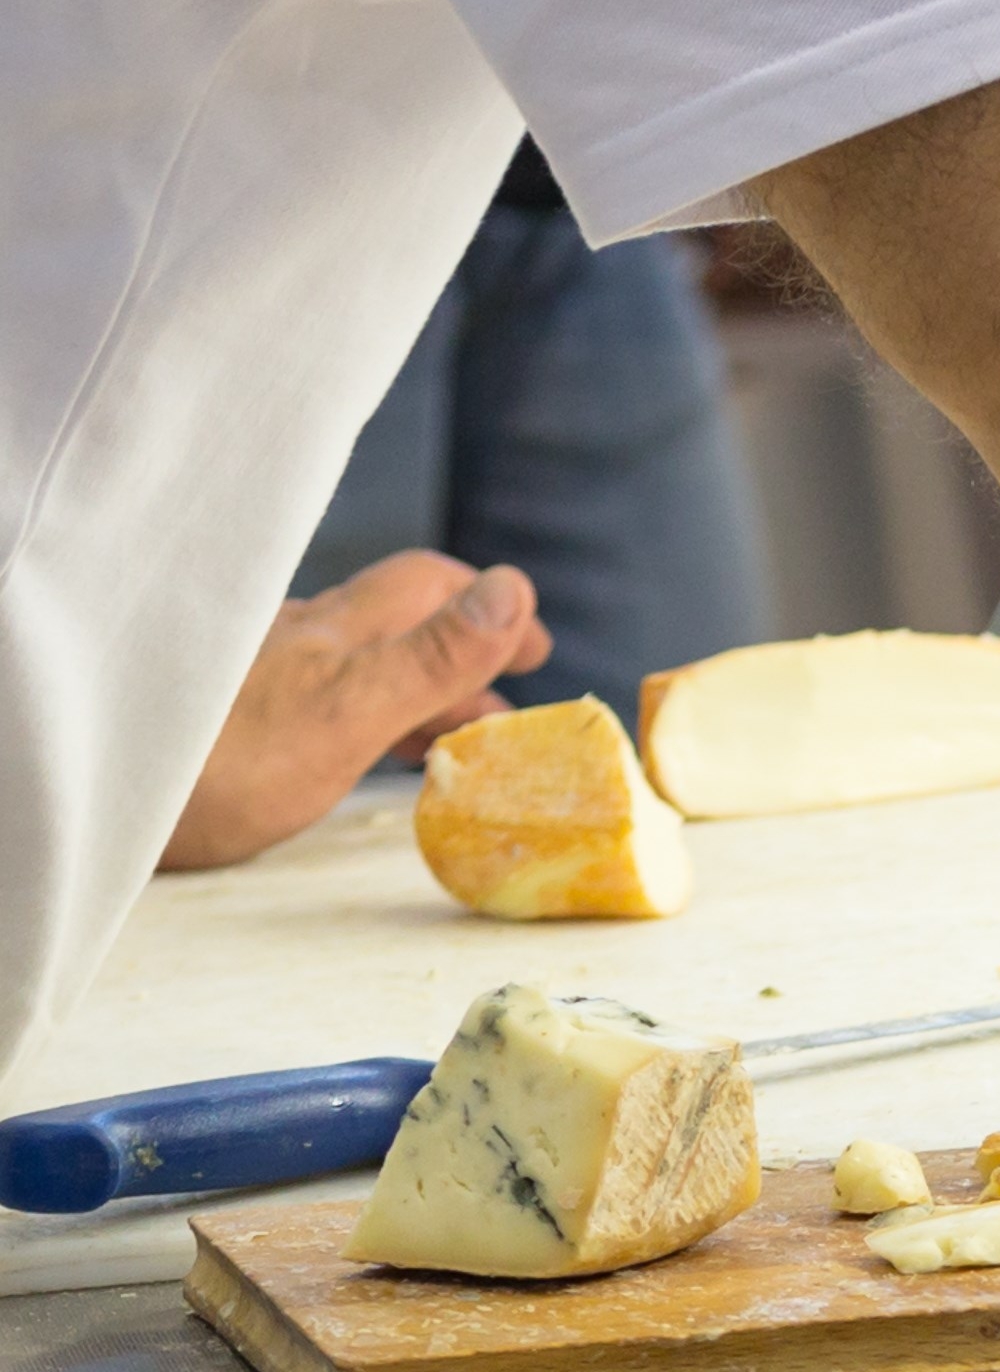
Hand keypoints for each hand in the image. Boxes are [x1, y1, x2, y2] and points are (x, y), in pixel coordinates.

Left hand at [170, 555, 547, 870]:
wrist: (92, 786)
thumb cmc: (221, 766)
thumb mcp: (348, 714)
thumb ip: (432, 658)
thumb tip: (515, 585)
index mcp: (335, 635)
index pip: (427, 586)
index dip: (487, 604)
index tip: (535, 646)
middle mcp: (293, 639)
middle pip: (392, 622)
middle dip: (457, 648)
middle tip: (506, 698)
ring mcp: (252, 671)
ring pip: (350, 661)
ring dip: (408, 686)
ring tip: (445, 735)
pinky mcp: (219, 711)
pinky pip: (309, 695)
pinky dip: (355, 711)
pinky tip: (342, 744)